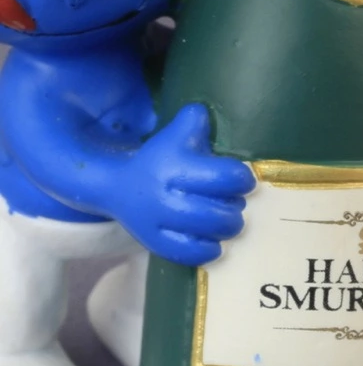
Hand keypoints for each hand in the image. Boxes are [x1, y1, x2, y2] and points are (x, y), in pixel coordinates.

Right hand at [116, 103, 255, 265]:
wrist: (115, 188)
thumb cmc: (157, 160)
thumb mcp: (174, 137)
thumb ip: (193, 123)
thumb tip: (204, 111)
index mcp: (175, 168)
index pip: (225, 177)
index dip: (242, 179)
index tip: (243, 180)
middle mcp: (166, 197)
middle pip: (220, 211)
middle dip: (236, 206)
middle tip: (236, 202)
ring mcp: (159, 223)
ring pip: (209, 232)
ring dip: (228, 227)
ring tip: (228, 219)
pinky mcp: (156, 243)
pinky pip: (190, 254)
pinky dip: (209, 249)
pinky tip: (215, 241)